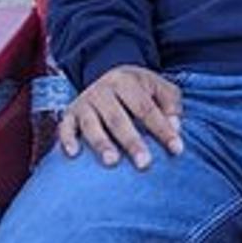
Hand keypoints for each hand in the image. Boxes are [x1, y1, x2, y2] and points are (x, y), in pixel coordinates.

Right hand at [58, 65, 184, 169]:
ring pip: (92, 124)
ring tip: (112, 161)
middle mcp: (103, 90)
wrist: (109, 79)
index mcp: (127, 81)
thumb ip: (170, 104)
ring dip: (101, 143)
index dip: (162, 128)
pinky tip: (74, 154)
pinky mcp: (69, 115)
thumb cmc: (139, 91)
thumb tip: (175, 126)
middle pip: (118, 118)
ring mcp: (84, 103)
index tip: (177, 149)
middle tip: (145, 163)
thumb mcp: (158, 88)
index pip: (146, 108)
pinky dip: (67, 140)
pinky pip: (64, 128)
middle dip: (132, 141)